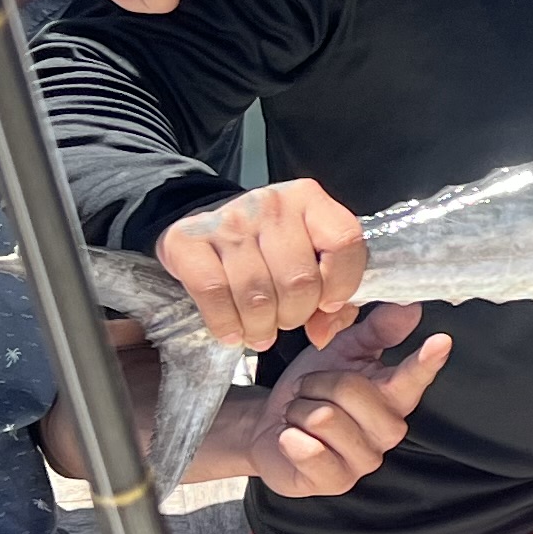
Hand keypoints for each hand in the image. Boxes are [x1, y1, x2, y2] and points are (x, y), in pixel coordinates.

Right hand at [157, 177, 369, 350]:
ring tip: (260, 332)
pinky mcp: (188, 238)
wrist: (205, 230)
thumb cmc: (266, 250)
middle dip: (295, 316)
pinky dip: (226, 324)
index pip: (344, 242)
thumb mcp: (307, 260)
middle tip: (285, 322)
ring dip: (261, 327)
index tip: (327, 304)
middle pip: (299, 280)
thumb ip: (332, 298)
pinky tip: (232, 332)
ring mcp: (228, 219)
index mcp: (309, 200)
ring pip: (258, 294)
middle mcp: (271, 203)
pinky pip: (214, 294)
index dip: (342, 284)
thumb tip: (322, 333)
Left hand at [194, 304, 449, 495]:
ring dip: (299, 410)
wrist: (269, 427)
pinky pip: (310, 450)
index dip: (426, 361)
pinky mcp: (335, 482)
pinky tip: (291, 439)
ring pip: (324, 417)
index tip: (441, 341)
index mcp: (393, 397)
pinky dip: (291, 438)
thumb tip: (411, 308)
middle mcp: (387, 430)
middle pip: (351, 390)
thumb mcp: (341, 351)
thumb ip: (377, 330)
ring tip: (301, 417)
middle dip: (317, 384)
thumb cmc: (312, 389)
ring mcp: (363, 460)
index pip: (413, 377)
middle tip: (310, 392)